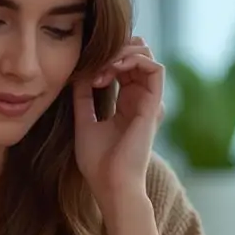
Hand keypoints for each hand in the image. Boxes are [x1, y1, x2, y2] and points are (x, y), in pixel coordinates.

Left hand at [73, 37, 163, 212]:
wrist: (110, 185)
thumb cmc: (98, 163)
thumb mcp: (85, 122)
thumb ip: (83, 98)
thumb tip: (79, 73)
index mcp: (127, 104)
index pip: (124, 66)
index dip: (106, 59)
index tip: (84, 72)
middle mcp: (141, 100)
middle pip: (137, 55)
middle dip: (114, 50)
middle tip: (94, 65)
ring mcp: (149, 102)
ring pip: (147, 56)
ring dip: (123, 53)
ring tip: (103, 68)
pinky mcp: (154, 105)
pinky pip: (155, 68)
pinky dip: (134, 59)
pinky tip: (113, 68)